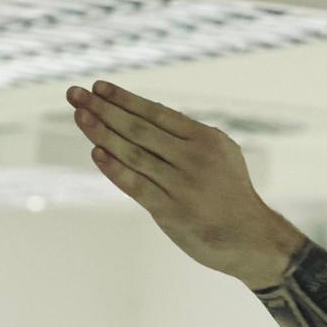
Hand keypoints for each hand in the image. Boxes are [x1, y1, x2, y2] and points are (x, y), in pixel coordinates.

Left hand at [66, 81, 304, 288]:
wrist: (252, 239)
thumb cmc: (231, 196)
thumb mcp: (221, 156)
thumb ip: (189, 140)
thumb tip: (150, 120)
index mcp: (206, 138)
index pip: (156, 113)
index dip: (124, 99)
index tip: (98, 87)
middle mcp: (194, 157)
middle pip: (139, 128)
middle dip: (103, 109)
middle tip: (74, 94)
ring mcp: (182, 184)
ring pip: (133, 153)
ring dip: (102, 133)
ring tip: (79, 116)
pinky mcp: (171, 211)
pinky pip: (136, 185)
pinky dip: (115, 169)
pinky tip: (96, 152)